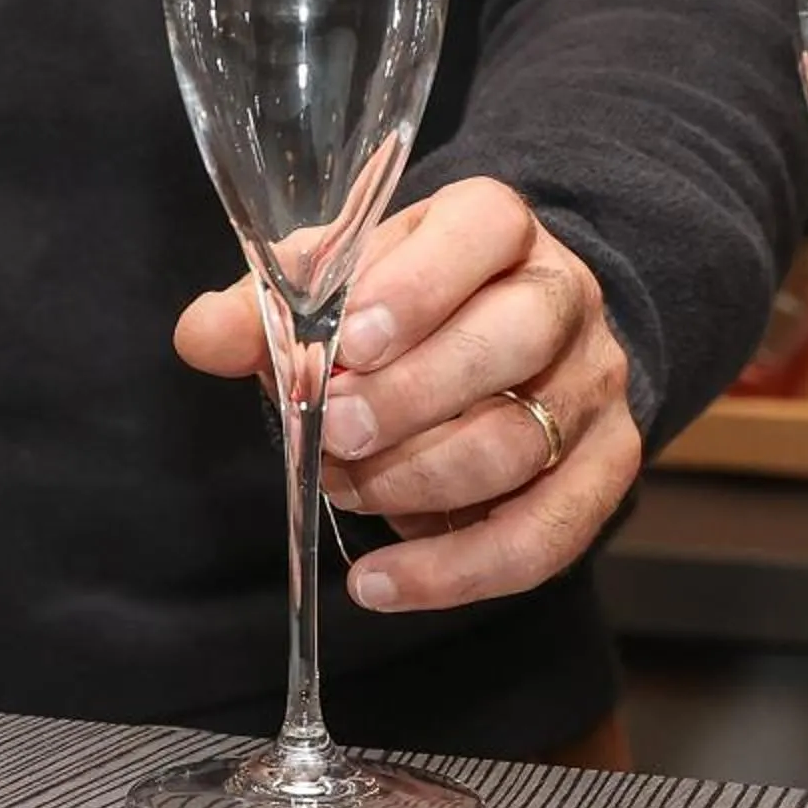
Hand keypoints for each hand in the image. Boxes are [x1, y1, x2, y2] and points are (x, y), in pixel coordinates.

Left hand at [173, 176, 640, 613]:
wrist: (508, 340)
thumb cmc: (403, 305)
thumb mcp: (335, 286)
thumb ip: (266, 308)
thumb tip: (201, 337)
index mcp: (496, 225)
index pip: (483, 230)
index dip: (419, 287)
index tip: (351, 344)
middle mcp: (562, 295)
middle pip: (512, 340)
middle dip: (412, 397)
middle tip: (333, 431)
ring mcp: (594, 385)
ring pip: (522, 443)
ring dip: (416, 481)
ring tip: (341, 488)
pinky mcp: (606, 470)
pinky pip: (545, 536)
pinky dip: (456, 572)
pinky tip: (379, 583)